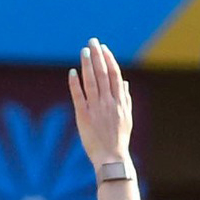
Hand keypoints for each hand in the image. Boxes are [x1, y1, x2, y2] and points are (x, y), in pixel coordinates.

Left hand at [68, 38, 132, 166]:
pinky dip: (75, 83)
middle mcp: (109, 103)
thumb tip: (124, 82)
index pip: (115, 75)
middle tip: (92, 41)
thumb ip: (125, 99)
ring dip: (87, 64)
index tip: (104, 48)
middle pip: (103, 74)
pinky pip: (79, 96)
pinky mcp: (84, 117)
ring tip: (83, 51)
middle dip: (97, 55)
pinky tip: (72, 72)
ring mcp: (96, 109)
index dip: (109, 59)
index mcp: (120, 102)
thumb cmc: (119, 139)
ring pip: (92, 81)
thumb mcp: (127, 118)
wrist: (111, 158)